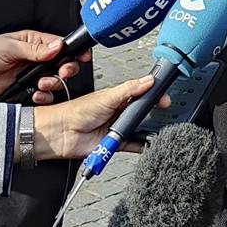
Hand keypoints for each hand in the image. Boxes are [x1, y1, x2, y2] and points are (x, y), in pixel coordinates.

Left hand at [0, 29, 74, 98]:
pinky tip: (35, 94)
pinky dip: (43, 97)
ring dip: (53, 84)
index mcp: (33, 43)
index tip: (82, 56)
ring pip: (55, 82)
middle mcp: (35, 59)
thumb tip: (57, 46)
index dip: (73, 51)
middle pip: (62, 64)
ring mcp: (30, 76)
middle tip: (62, 72)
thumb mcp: (9, 48)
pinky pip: (43, 96)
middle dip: (66, 69)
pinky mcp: (24, 91)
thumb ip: (35, 49)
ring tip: (41, 84)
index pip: (60, 45)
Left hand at [31, 74, 160, 159]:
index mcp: (117, 97)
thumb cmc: (77, 111)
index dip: (153, 95)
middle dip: (151, 113)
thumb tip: (148, 80)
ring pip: (138, 129)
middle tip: (162, 112)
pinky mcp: (115, 143)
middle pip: (141, 112)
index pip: (141, 94)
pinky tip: (147, 143)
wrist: (62, 133)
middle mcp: (118, 112)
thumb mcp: (107, 97)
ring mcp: (117, 128)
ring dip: (145, 130)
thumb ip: (129, 89)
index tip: (164, 98)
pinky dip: (141, 145)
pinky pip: (133, 145)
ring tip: (154, 129)